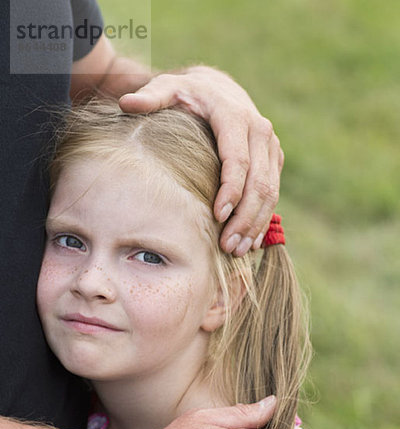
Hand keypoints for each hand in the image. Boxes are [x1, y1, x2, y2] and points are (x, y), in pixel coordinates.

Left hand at [119, 66, 283, 255]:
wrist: (219, 88)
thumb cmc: (188, 93)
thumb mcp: (169, 88)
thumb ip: (151, 96)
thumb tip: (126, 104)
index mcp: (236, 116)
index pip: (238, 160)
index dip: (231, 191)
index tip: (217, 216)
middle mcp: (260, 130)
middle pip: (260, 182)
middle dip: (245, 218)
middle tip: (228, 245)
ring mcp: (270, 147)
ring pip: (271, 191)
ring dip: (256, 223)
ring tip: (237, 250)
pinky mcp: (273, 159)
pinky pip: (273, 192)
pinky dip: (263, 218)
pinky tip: (250, 241)